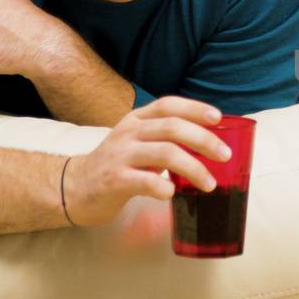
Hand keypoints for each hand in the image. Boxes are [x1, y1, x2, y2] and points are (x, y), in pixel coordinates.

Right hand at [61, 97, 231, 227]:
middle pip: (172, 128)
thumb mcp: (137, 142)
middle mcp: (129, 133)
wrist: (74, 187)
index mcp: (136, 120)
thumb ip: (164, 138)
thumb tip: (209, 142)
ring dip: (193, 168)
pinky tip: (172, 193)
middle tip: (224, 156)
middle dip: (204, 140)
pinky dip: (163, 187)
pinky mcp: (114, 180)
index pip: (168, 105)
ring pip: (164, 153)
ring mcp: (120, 155)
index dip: (195, 108)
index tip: (218, 118)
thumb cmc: (117, 165)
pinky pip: (144, 181)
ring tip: (209, 183)